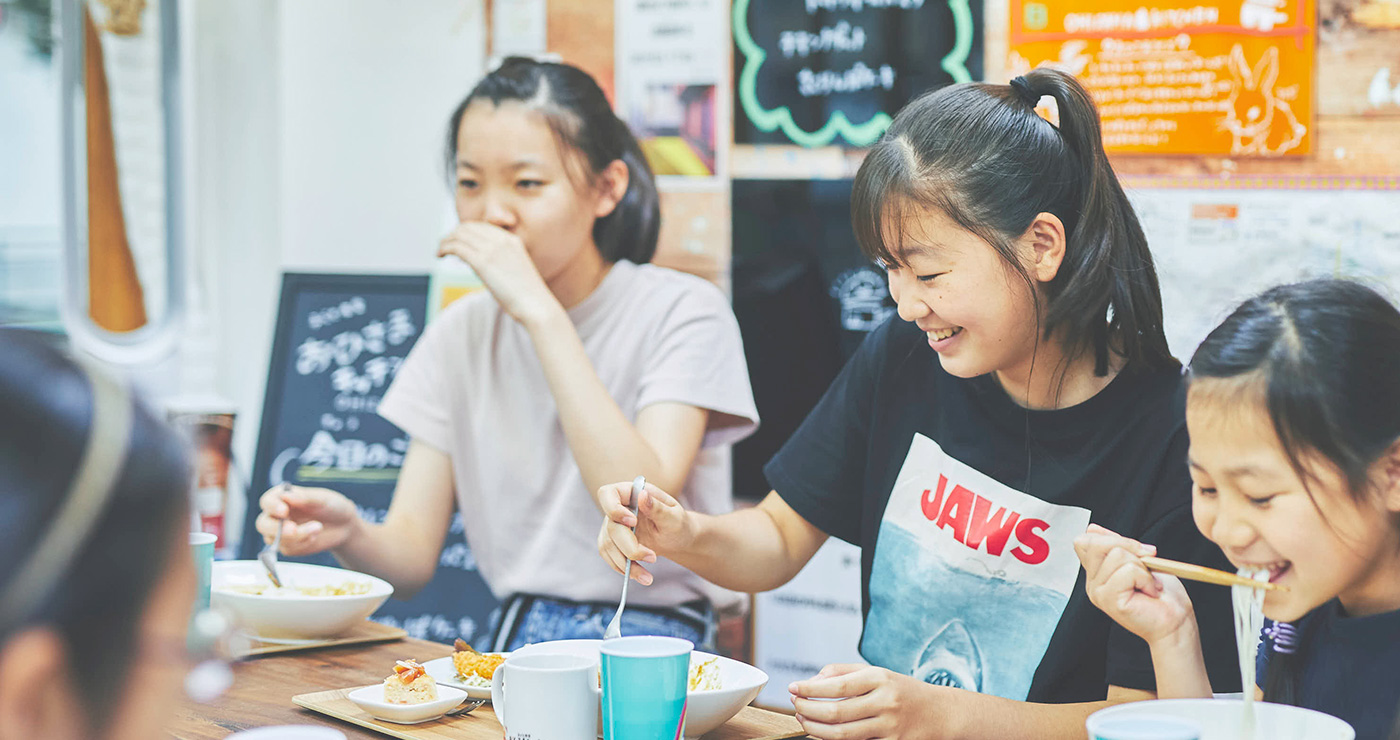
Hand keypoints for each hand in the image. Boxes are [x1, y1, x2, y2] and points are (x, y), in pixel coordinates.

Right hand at [255, 485, 359, 556]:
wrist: (344, 525)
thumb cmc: (332, 507)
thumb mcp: (323, 499)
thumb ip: (305, 498)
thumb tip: (286, 495)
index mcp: (283, 498)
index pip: (267, 502)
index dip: (272, 507)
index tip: (284, 511)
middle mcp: (277, 515)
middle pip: (262, 524)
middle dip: (277, 529)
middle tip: (294, 529)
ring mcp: (280, 532)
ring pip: (273, 539)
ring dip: (296, 537)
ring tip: (317, 528)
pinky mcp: (288, 546)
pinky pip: (287, 549)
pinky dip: (302, 544)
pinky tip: (314, 537)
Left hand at [438, 222, 559, 326]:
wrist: (536, 305)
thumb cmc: (527, 296)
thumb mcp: (514, 270)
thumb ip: (498, 262)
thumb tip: (475, 263)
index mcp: (512, 240)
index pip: (481, 226)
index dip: (466, 232)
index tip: (458, 242)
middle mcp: (501, 240)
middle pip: (468, 227)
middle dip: (453, 234)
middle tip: (445, 246)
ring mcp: (492, 250)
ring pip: (459, 234)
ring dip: (445, 241)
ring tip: (440, 251)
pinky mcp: (483, 262)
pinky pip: (457, 247)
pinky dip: (445, 248)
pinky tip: (440, 255)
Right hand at [596, 481, 694, 585]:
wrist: (677, 540)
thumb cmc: (678, 524)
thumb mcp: (674, 517)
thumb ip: (658, 507)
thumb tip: (642, 495)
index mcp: (631, 493)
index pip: (608, 494)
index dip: (613, 508)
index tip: (632, 522)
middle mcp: (618, 508)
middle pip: (611, 527)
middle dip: (630, 547)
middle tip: (652, 558)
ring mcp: (613, 526)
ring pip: (608, 545)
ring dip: (626, 564)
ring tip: (647, 577)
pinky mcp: (613, 543)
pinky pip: (610, 556)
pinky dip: (623, 569)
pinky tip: (640, 575)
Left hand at [789, 664, 949, 739]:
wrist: (940, 713)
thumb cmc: (901, 690)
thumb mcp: (876, 673)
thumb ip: (843, 672)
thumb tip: (812, 681)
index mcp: (880, 678)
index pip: (837, 686)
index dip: (810, 689)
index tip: (792, 688)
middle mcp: (885, 702)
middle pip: (836, 713)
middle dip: (809, 711)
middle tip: (795, 707)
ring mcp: (890, 726)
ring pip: (843, 735)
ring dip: (816, 730)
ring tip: (804, 720)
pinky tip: (824, 735)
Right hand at [1074, 523, 1193, 645]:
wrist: (1176, 623)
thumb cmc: (1163, 595)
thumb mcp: (1138, 560)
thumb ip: (1115, 546)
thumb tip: (1092, 528)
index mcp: (1096, 574)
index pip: (1084, 541)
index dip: (1111, 538)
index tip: (1138, 552)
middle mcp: (1092, 584)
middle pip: (1094, 543)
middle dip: (1127, 545)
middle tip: (1148, 563)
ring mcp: (1098, 593)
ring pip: (1116, 555)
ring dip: (1142, 566)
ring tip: (1149, 584)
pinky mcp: (1110, 600)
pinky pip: (1128, 571)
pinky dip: (1146, 578)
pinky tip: (1150, 592)